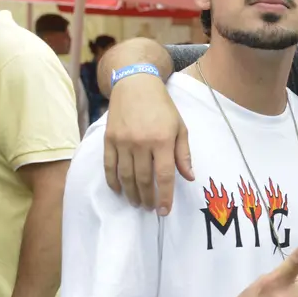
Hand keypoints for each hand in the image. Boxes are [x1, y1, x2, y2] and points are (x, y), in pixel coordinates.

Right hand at [104, 72, 193, 214]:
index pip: (165, 175)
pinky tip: (119, 190)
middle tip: (150, 208)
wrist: (135, 85)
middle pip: (144, 179)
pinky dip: (113, 181)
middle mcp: (141, 143)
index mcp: (163, 140)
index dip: (165, 196)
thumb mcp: (180, 127)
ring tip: (137, 202)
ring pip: (126, 176)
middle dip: (147, 198)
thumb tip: (188, 177)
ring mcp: (122, 141)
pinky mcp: (109, 139)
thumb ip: (184, 154)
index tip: (164, 211)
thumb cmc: (162, 107)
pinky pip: (109, 165)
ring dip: (131, 193)